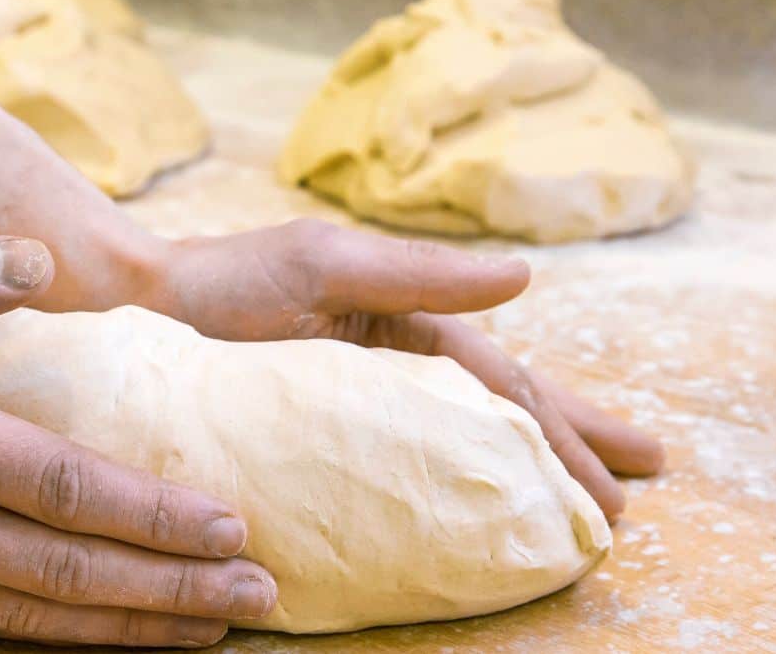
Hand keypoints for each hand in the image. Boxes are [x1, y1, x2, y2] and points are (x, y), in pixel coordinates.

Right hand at [0, 234, 275, 646]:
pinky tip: (113, 637)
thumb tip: (34, 262)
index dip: (150, 512)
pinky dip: (58, 641)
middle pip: (60, 570)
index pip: (54, 485)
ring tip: (213, 627)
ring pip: (28, 618)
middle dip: (170, 587)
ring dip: (131, 626)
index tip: (229, 524)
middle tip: (259, 596)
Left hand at [151, 219, 664, 520]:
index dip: (563, 430)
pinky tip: (479, 511)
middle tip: (635, 495)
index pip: (502, 382)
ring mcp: (363, 397)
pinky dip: (451, 485)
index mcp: (405, 318)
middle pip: (502, 408)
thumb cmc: (224, 281)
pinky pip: (405, 461)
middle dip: (572, 446)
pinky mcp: (326, 431)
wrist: (141, 310)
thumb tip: (524, 279)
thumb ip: (416, 273)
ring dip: (528, 468)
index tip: (620, 480)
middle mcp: (394, 359)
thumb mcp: (321, 264)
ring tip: (589, 505)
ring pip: (463, 435)